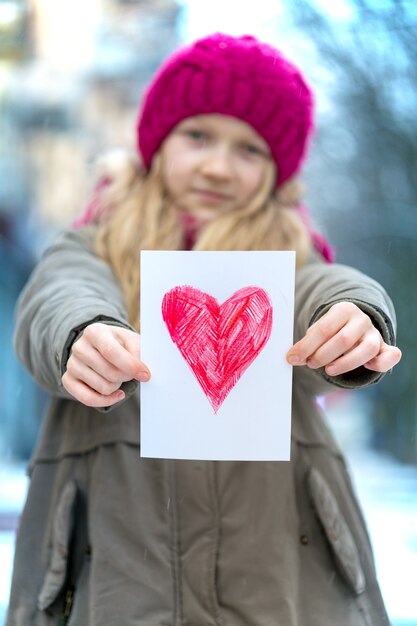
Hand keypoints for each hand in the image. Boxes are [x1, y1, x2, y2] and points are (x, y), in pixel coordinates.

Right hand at [62, 323, 150, 406]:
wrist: (100, 348)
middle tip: (130, 373)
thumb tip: (141, 370)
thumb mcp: (131, 340)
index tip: (145, 375)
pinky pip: (88, 399)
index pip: (111, 352)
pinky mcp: (68, 380)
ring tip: (118, 377)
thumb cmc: (120, 344)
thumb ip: (138, 351)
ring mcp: (71, 364)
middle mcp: (79, 347)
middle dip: (126, 377)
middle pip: (109, 373)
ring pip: (103, 387)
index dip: (130, 366)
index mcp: (94, 332)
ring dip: (117, 386)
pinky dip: (106, 400)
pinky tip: (116, 394)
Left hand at [286, 302, 400, 375]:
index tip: (293, 358)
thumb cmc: (331, 331)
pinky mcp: (384, 348)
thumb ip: (308, 343)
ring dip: (345, 363)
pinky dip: (381, 364)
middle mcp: (361, 319)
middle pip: (342, 340)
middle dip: (322, 355)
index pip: (323, 329)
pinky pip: (390, 355)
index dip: (306, 346)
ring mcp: (374, 333)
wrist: (353, 326)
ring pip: (366, 349)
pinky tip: (367, 367)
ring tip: (328, 370)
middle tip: (311, 363)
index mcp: (343, 309)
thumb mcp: (319, 331)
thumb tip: (292, 357)